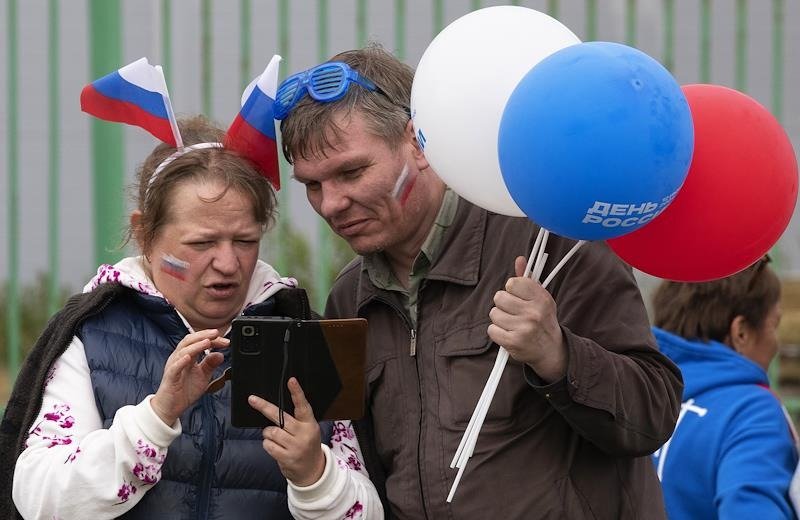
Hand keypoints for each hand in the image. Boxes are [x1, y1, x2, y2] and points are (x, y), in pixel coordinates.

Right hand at [151, 329, 228, 424]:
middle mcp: (179, 358)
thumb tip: (220, 354)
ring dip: (196, 345)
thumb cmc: (184, 391)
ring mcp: (173, 367)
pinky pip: (175, 368)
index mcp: (187, 356)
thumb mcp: (203, 376)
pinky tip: (189, 357)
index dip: (212, 339)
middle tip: (216, 333)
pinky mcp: (170, 378)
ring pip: (183, 351)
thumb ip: (210, 365)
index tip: (225, 341)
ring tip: (207, 342)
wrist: (170, 407)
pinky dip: (181, 361)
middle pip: (189, 341)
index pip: (199, 342)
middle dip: (203, 335)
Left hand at [248, 378, 324, 486]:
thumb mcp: (307, 431)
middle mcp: (303, 433)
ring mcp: (295, 446)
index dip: (297, 392)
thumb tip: (271, 410)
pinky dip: (268, 445)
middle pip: (280, 417)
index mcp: (309, 424)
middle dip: (264, 407)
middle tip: (252, 399)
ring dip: (269, 434)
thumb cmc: (306, 446)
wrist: (313, 471)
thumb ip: (295, 421)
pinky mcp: (287, 457)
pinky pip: (268, 445)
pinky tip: (277, 449)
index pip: (303, 405)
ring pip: (271, 432)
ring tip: (278, 440)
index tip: (291, 380)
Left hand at [488, 256, 566, 382]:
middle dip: (503, 304)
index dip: (511, 289)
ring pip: (494, 314)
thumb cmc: (542, 320)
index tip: (517, 296)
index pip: (513, 282)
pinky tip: (508, 333)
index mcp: (541, 298)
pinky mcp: (514, 343)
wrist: (551, 350)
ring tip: (511, 323)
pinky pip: (491, 330)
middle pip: (499, 297)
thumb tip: (520, 259)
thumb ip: (527, 279)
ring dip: (499, 318)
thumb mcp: (539, 298)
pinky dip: (497, 332)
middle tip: (513, 311)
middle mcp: (534, 313)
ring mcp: (524, 328)